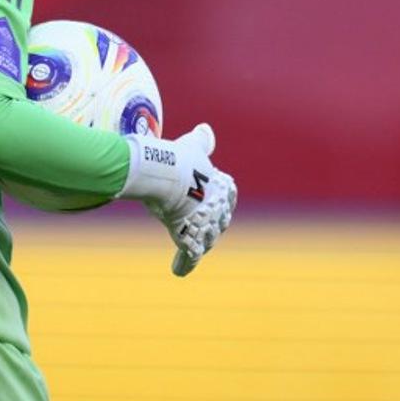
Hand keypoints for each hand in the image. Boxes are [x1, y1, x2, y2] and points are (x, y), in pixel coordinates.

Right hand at [117, 123, 236, 276]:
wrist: (170, 174)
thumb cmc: (182, 158)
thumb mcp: (193, 147)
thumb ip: (201, 141)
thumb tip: (206, 129)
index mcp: (224, 188)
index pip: (228, 196)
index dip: (221, 199)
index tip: (216, 201)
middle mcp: (218, 210)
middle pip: (218, 220)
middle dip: (210, 223)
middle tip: (198, 224)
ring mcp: (205, 226)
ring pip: (206, 239)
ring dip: (199, 242)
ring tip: (191, 245)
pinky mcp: (190, 239)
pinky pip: (190, 256)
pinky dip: (185, 264)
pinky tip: (179, 271)